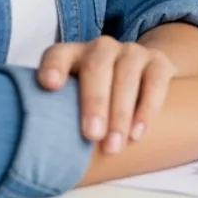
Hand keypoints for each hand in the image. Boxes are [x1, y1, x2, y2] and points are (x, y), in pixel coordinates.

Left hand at [37, 36, 175, 153]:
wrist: (137, 78)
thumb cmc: (92, 98)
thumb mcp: (72, 99)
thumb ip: (56, 112)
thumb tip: (39, 148)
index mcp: (73, 55)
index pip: (59, 54)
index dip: (53, 67)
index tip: (49, 85)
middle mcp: (102, 48)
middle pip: (97, 66)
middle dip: (94, 101)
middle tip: (91, 135)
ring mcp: (132, 52)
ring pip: (127, 74)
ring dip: (120, 112)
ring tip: (113, 145)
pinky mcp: (158, 62)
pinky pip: (155, 82)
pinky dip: (147, 108)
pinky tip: (137, 132)